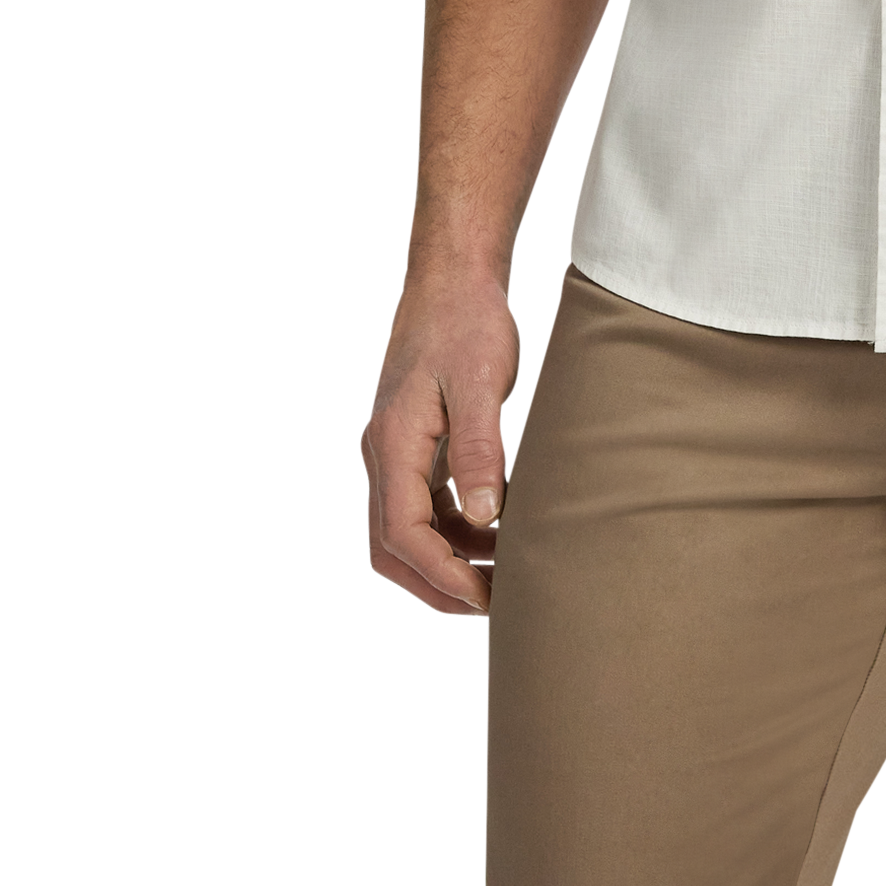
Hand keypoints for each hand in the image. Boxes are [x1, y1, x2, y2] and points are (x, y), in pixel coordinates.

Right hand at [361, 266, 521, 616]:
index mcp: (392, 444)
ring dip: (447, 564)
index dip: (441, 575)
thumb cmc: (466, 323)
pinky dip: (455, 535)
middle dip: (435, 586)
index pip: (402, 532)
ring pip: (404, 534)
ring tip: (502, 576)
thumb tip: (485, 516)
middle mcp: (383, 455)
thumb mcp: (480, 384)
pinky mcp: (415, 450)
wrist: (453, 280)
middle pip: (390, 548)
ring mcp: (396, 454)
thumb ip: (480, 450)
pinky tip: (497, 535)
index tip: (485, 598)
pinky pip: (424, 510)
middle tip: (491, 606)